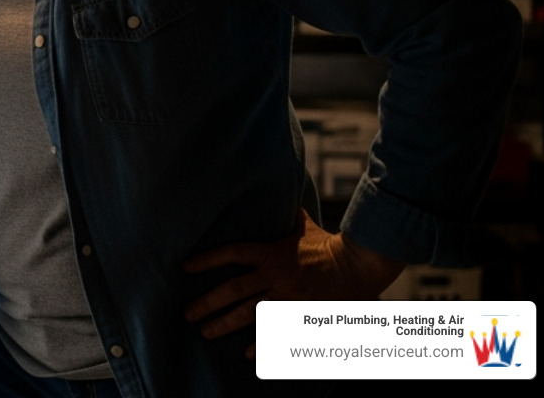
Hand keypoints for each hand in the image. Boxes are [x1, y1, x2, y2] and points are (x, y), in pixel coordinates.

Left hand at [183, 209, 404, 358]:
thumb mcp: (302, 225)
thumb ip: (284, 215)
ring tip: (205, 332)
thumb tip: (275, 190)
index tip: (186, 267)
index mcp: (271, 252)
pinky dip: (261, 344)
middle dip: (207, 303)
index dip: (208, 259)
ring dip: (225, 323)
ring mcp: (287, 297)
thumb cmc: (328, 244)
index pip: (232, 253)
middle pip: (233, 290)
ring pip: (249, 313)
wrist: (358, 265)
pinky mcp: (300, 314)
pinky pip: (276, 331)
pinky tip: (246, 354)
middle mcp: (275, 275)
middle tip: (187, 313)